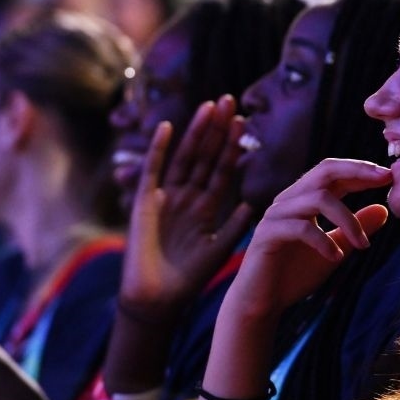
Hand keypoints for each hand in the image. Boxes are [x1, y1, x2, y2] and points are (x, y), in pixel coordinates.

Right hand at [120, 95, 252, 315]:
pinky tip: (168, 127)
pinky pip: (153, 170)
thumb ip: (235, 226)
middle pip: (205, 155)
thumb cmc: (189, 278)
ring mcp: (165, 196)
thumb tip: (255, 202)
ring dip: (196, 132)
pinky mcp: (144, 202)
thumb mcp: (219, 249)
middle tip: (230, 99)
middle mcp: (187, 196)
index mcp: (206, 206)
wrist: (157, 299)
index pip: (222, 169)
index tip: (244, 121)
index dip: (232, 146)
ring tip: (208, 106)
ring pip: (184, 157)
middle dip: (217, 129)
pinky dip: (159, 149)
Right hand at [228, 158, 391, 318]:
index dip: (362, 170)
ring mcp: (276, 215)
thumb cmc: (295, 274)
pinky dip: (323, 241)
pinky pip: (300, 228)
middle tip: (385, 180)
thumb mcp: (336, 249)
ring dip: (347, 219)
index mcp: (304, 199)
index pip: (334, 172)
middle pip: (324, 171)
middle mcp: (289, 200)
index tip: (390, 175)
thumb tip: (384, 209)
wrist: (262, 303)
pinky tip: (335, 257)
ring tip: (363, 245)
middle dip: (357, 171)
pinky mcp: (267, 235)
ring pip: (317, 198)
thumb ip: (355, 228)